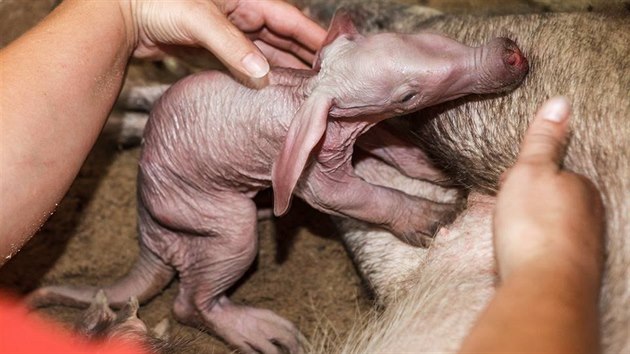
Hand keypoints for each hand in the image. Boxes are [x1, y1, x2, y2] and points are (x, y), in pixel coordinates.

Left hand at [122, 0, 325, 81]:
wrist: (120, 13)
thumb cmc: (158, 3)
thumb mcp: (199, 20)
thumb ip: (232, 46)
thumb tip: (262, 73)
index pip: (289, 19)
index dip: (313, 36)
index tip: (337, 54)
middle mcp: (240, 13)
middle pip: (282, 37)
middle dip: (304, 56)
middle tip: (328, 78)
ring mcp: (227, 30)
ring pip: (264, 52)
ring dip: (284, 68)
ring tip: (305, 88)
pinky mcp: (212, 47)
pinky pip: (243, 62)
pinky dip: (258, 75)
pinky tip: (269, 88)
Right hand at [493, 97, 604, 281]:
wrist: (543, 287)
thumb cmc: (535, 227)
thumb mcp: (530, 170)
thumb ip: (543, 139)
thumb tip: (561, 103)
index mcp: (582, 189)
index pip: (553, 173)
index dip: (524, 177)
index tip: (505, 185)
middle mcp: (590, 219)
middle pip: (552, 204)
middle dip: (525, 206)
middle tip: (500, 213)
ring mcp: (583, 249)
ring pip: (548, 232)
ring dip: (526, 232)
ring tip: (503, 238)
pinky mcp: (570, 275)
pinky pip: (545, 256)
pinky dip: (529, 255)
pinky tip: (515, 259)